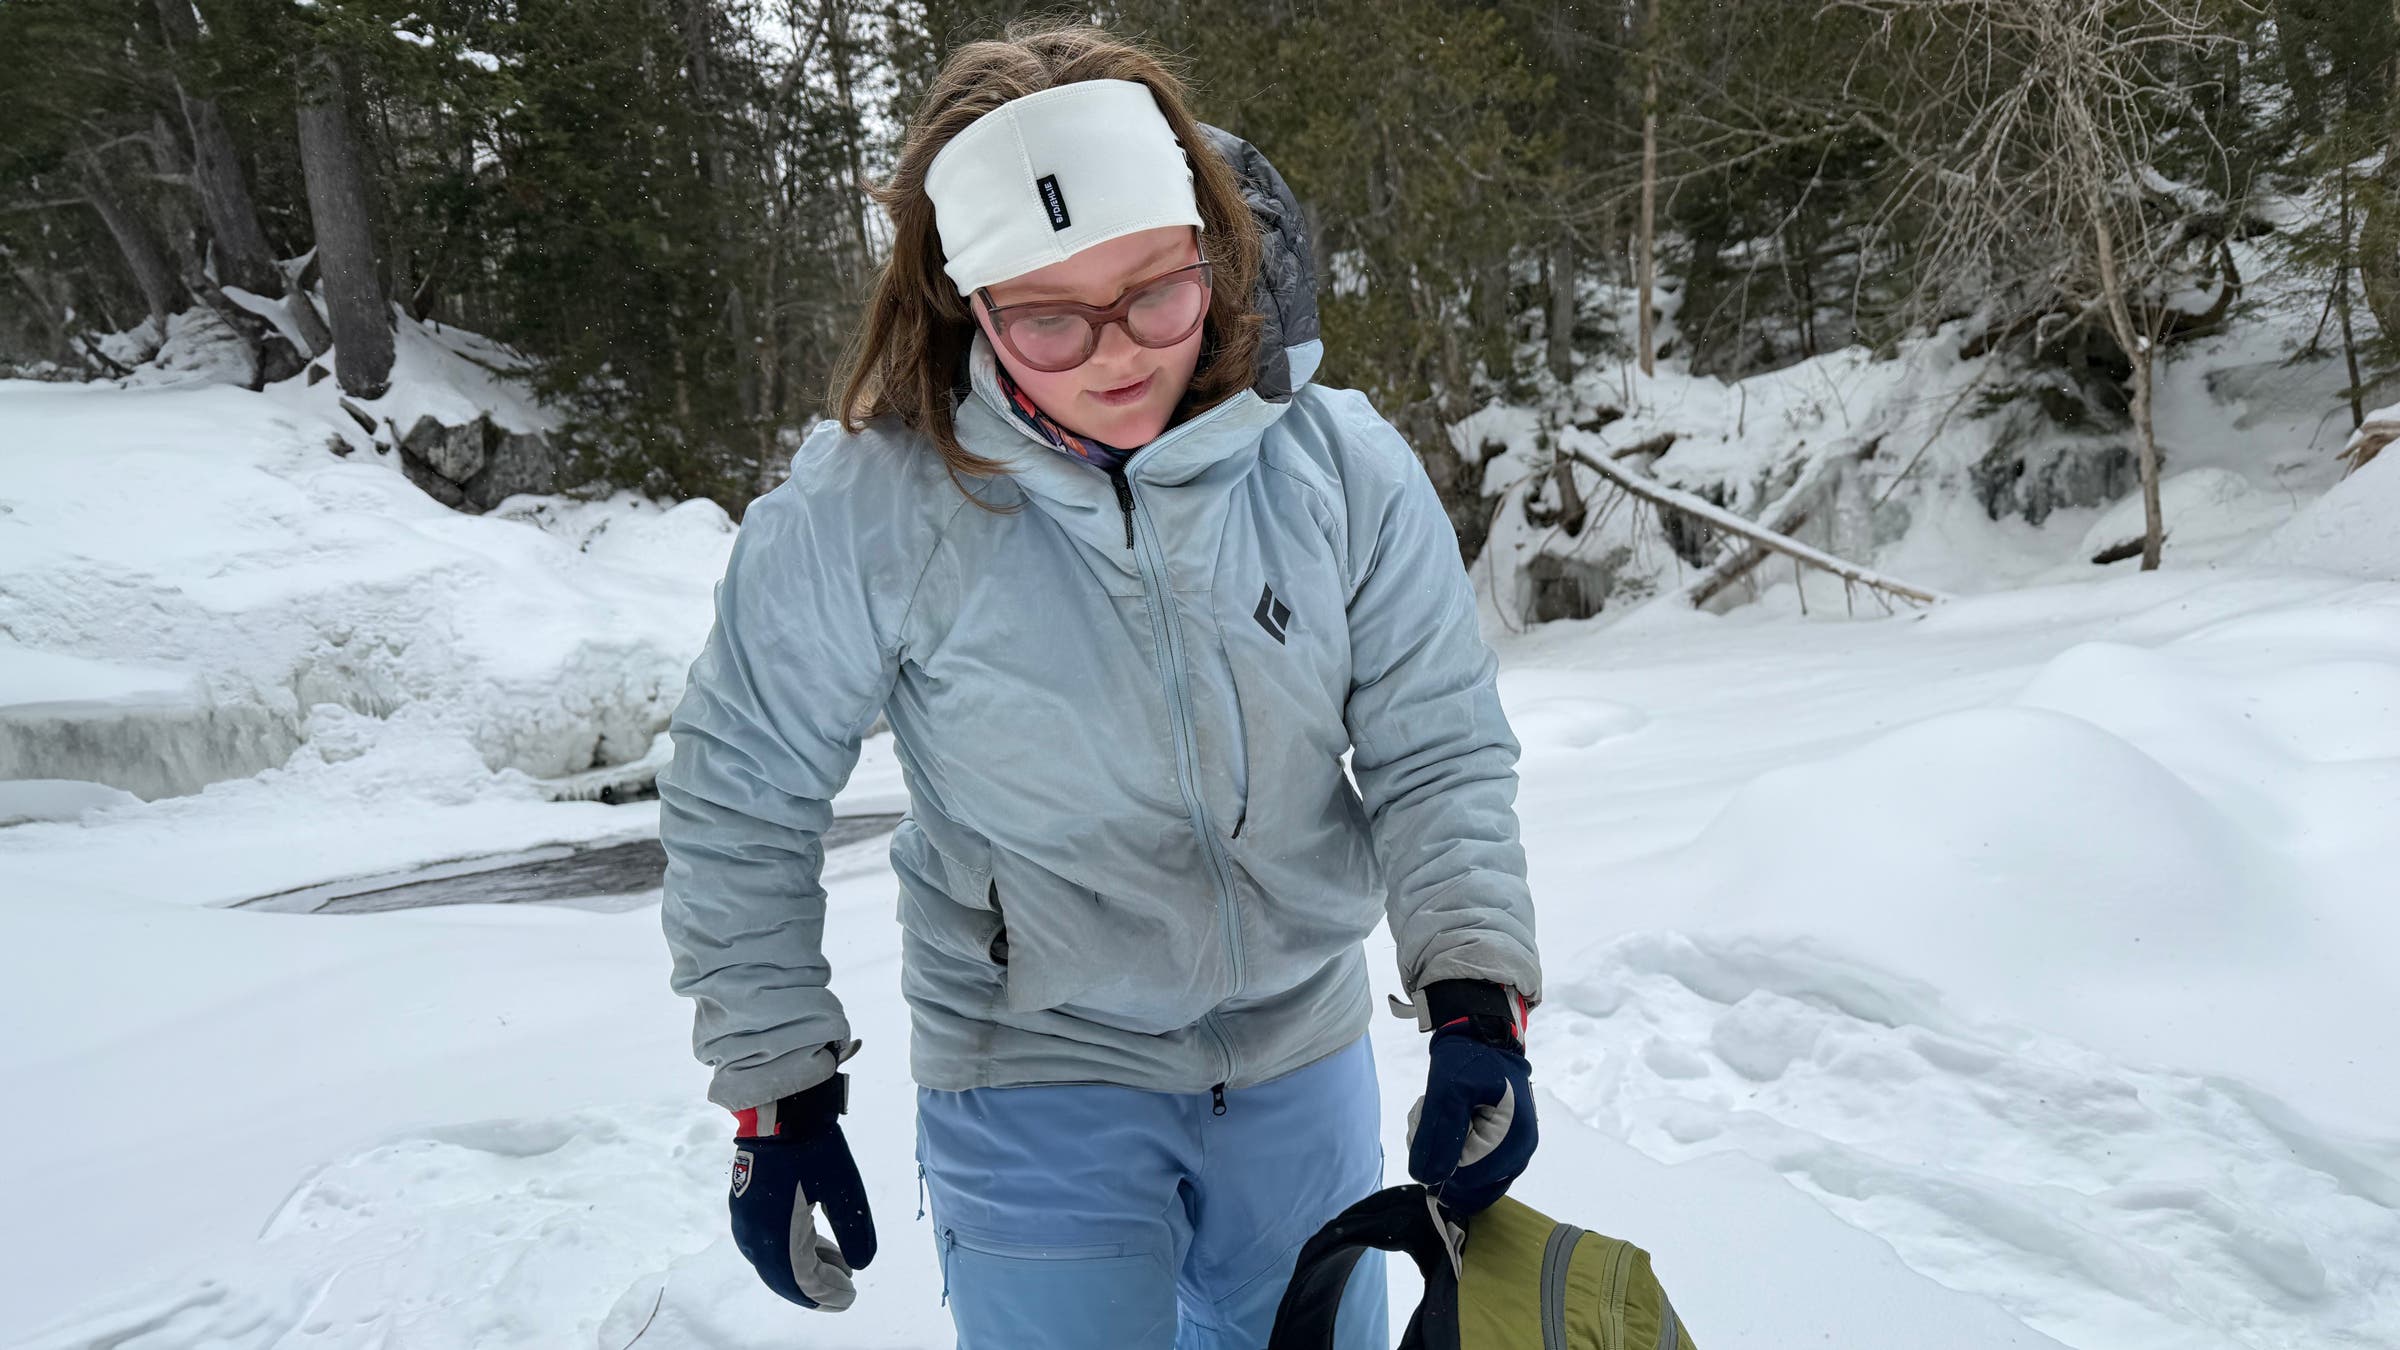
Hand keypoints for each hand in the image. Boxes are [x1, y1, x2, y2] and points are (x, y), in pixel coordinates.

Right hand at [728, 1073, 876, 1309]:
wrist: (778, 1108)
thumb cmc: (812, 1146)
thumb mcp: (843, 1188)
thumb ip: (854, 1230)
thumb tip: (861, 1265)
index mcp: (774, 1235)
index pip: (801, 1280)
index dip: (827, 1294)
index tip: (850, 1296)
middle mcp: (753, 1235)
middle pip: (784, 1277)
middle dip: (815, 1288)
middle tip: (844, 1292)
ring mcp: (745, 1221)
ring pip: (775, 1261)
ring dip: (805, 1269)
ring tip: (839, 1267)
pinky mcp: (746, 1207)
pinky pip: (768, 1243)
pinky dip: (792, 1252)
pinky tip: (816, 1246)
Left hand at [1405, 981, 1535, 1217]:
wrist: (1483, 1037)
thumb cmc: (1468, 1059)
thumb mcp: (1446, 1092)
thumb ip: (1438, 1136)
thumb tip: (1428, 1179)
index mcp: (1515, 1142)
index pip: (1465, 1179)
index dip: (1438, 1157)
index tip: (1429, 1122)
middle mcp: (1519, 1155)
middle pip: (1466, 1180)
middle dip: (1440, 1152)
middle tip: (1431, 1115)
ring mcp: (1513, 1153)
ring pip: (1465, 1175)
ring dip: (1443, 1149)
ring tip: (1438, 1114)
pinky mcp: (1502, 1148)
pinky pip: (1471, 1166)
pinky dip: (1452, 1148)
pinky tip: (1449, 1122)